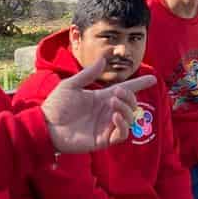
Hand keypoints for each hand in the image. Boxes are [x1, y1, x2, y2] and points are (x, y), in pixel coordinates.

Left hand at [41, 67, 157, 152]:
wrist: (45, 125)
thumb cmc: (55, 106)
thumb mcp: (71, 85)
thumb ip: (88, 74)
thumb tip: (103, 59)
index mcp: (101, 98)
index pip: (125, 90)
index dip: (139, 85)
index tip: (152, 78)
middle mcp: (107, 112)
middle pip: (131, 104)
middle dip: (130, 96)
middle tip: (117, 93)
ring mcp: (106, 126)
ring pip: (130, 118)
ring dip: (126, 108)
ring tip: (112, 102)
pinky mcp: (103, 139)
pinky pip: (122, 134)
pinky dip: (123, 124)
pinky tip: (113, 115)